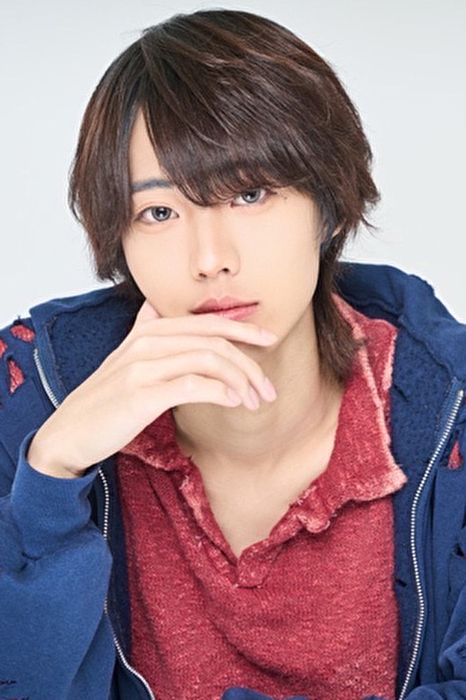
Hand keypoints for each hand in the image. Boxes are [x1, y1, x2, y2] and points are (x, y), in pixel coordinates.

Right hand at [27, 301, 277, 477]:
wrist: (68, 433)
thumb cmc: (104, 400)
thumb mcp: (123, 358)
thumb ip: (142, 330)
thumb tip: (156, 307)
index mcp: (147, 331)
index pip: (206, 322)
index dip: (244, 329)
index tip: (270, 340)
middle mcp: (146, 342)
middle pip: (214, 340)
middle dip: (250, 362)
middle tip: (268, 389)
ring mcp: (142, 366)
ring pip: (209, 360)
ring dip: (241, 381)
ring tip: (254, 402)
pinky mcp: (141, 394)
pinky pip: (193, 385)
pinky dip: (220, 392)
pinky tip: (233, 404)